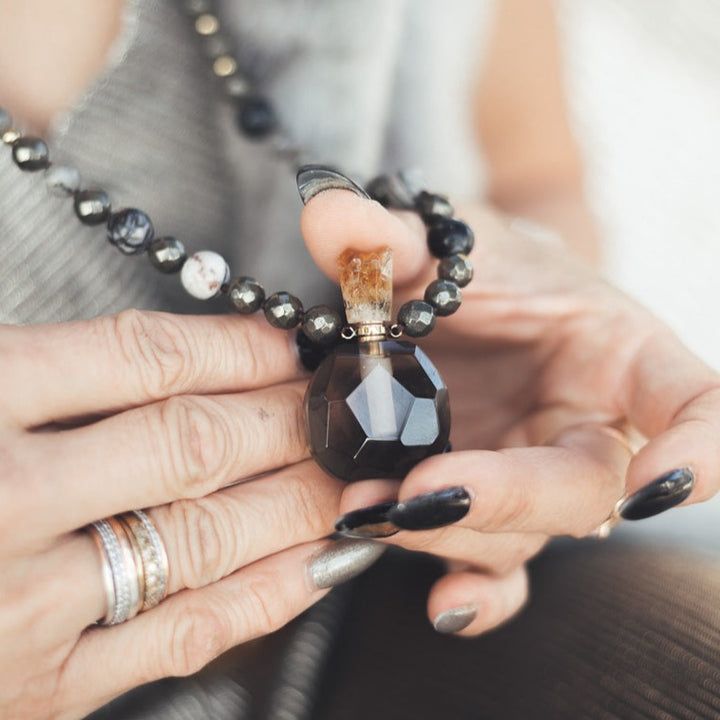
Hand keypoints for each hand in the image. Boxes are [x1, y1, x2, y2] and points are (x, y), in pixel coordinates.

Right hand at [0, 311, 381, 719]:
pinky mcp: (41, 694)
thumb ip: (38, 374)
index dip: (235, 346)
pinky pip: (187, 633)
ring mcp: (23, 608)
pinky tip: (321, 558)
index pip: (143, 358)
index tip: (284, 342)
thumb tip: (169, 363)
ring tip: (349, 471)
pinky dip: (268, 590)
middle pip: (194, 442)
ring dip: (299, 498)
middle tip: (336, 404)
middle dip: (286, 417)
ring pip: (208, 535)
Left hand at [301, 189, 719, 635]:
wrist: (462, 300)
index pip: (696, 404)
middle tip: (419, 494)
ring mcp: (535, 474)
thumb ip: (393, 234)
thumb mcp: (446, 242)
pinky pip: (496, 564)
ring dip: (445, 533)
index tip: (655, 489)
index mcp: (618, 354)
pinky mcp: (489, 506)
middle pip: (581, 489)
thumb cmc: (482, 267)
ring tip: (364, 513)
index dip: (699, 451)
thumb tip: (328, 213)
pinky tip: (441, 604)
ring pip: (520, 534)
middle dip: (506, 496)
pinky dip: (474, 591)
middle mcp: (587, 427)